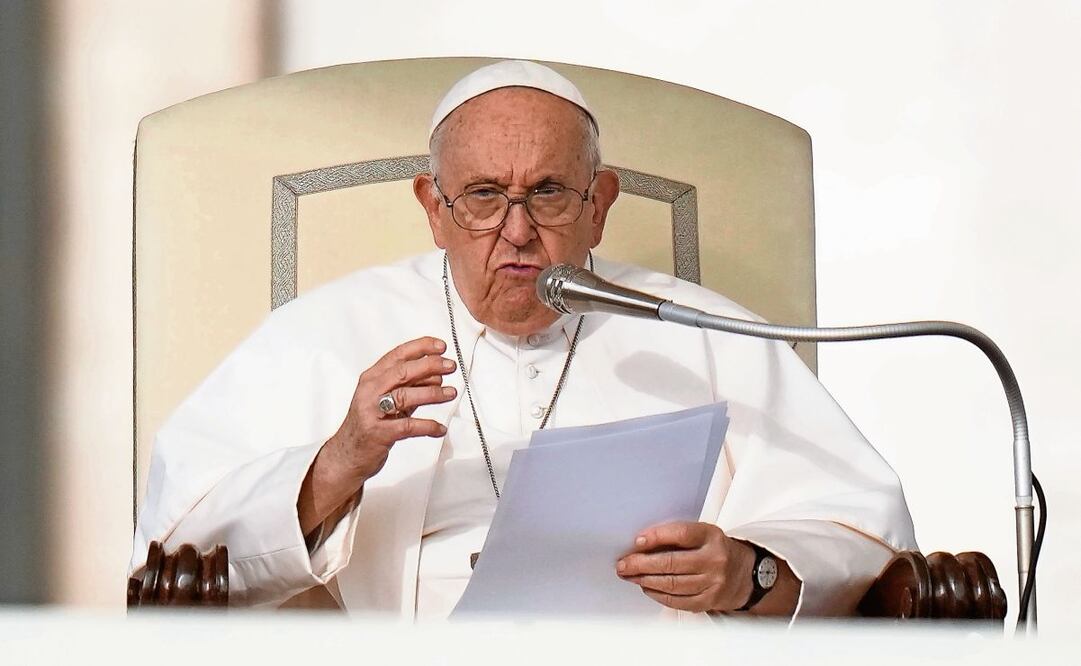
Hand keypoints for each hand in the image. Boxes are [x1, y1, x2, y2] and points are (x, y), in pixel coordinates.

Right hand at [325, 336, 457, 483]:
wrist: (348, 454)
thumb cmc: (370, 423)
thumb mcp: (387, 399)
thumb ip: (409, 386)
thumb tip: (437, 375)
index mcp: (372, 378)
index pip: (397, 355)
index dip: (420, 347)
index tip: (440, 346)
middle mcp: (370, 391)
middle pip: (402, 372)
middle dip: (429, 366)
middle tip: (449, 366)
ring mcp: (372, 412)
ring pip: (405, 396)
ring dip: (432, 393)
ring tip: (450, 393)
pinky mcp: (379, 433)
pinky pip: (408, 426)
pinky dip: (428, 426)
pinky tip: (440, 428)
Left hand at [616, 521, 755, 612]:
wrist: (745, 575)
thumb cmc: (716, 550)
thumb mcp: (703, 535)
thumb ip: (676, 536)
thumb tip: (641, 544)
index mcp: (711, 536)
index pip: (680, 533)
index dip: (656, 537)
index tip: (637, 542)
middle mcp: (714, 559)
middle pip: (671, 563)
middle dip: (641, 564)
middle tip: (623, 564)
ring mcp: (713, 583)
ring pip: (672, 584)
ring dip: (645, 580)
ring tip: (630, 576)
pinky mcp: (708, 601)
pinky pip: (677, 600)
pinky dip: (657, 594)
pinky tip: (646, 588)